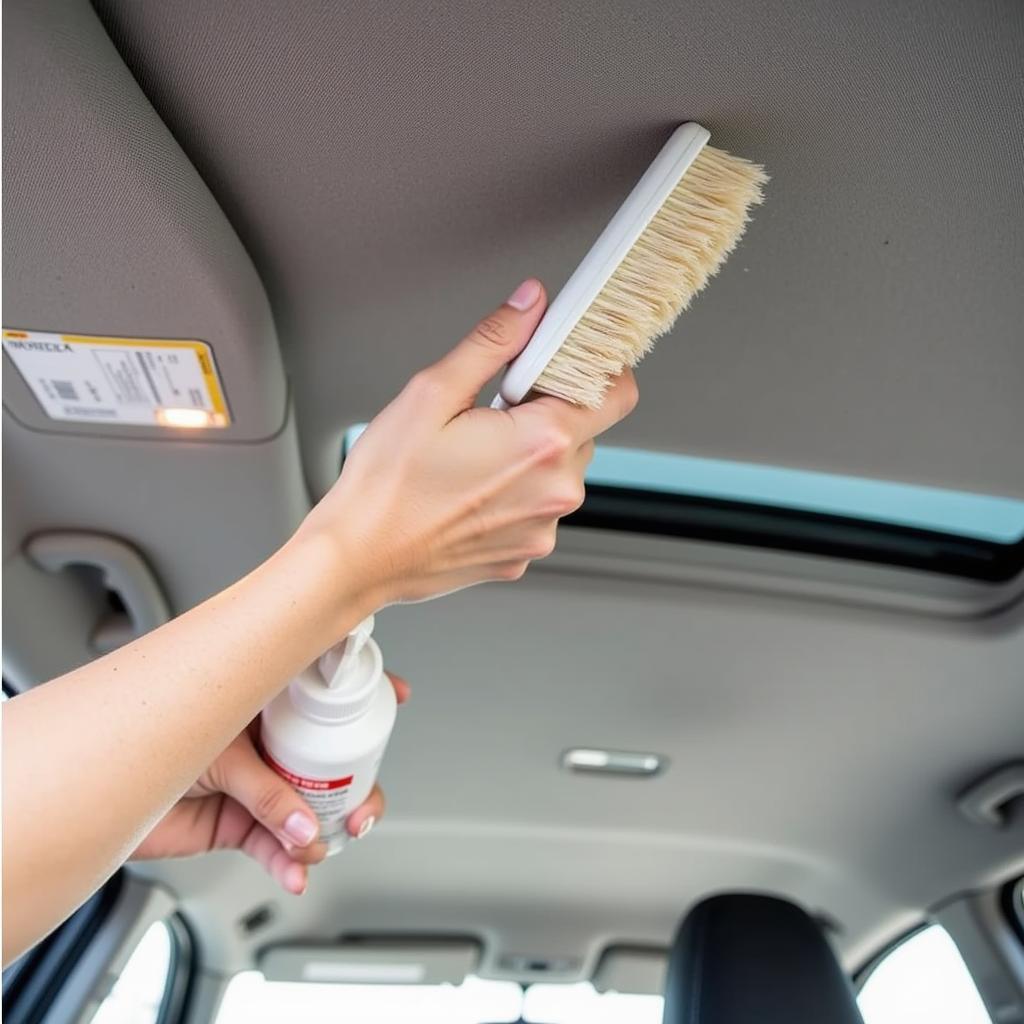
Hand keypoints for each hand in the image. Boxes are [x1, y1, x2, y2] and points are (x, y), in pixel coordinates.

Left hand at [131, 673, 410, 893]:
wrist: (98, 794)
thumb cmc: (144, 743)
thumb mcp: (221, 758)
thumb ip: (268, 794)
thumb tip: (307, 827)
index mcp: (264, 705)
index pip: (322, 689)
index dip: (362, 690)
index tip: (395, 694)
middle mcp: (267, 742)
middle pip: (330, 759)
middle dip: (357, 786)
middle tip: (364, 808)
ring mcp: (256, 784)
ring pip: (309, 807)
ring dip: (325, 831)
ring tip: (322, 846)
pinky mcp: (239, 824)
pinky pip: (277, 846)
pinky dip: (290, 863)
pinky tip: (297, 871)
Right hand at [298, 278, 637, 606]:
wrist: (359, 557)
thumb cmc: (387, 484)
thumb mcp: (432, 393)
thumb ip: (493, 342)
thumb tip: (530, 305)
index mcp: (544, 443)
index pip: (618, 393)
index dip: (597, 370)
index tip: (566, 363)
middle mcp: (556, 491)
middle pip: (584, 431)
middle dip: (547, 413)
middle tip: (493, 413)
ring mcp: (542, 528)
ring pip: (559, 472)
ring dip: (530, 456)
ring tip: (473, 457)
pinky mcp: (524, 552)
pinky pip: (536, 509)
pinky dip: (514, 494)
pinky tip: (469, 491)